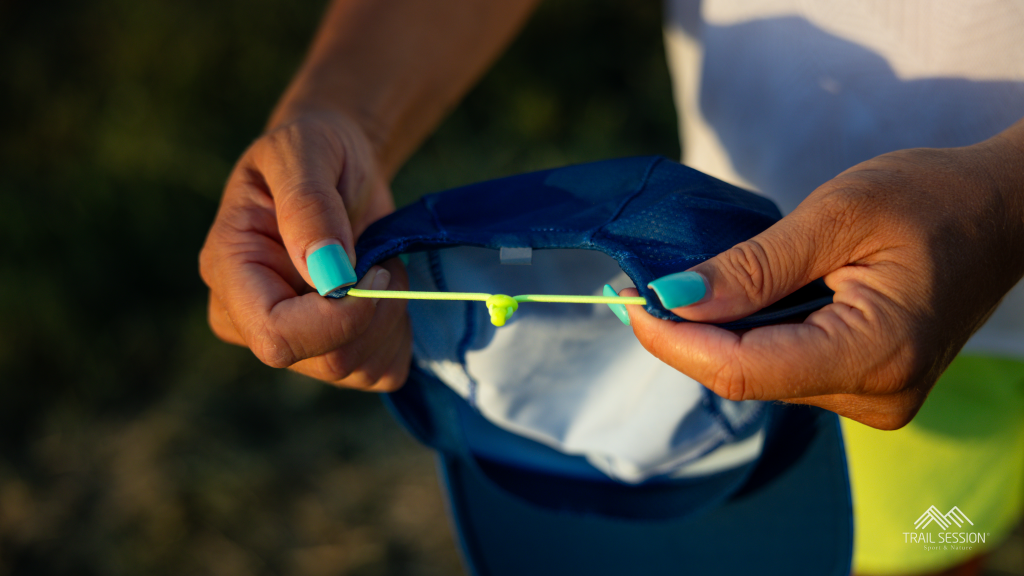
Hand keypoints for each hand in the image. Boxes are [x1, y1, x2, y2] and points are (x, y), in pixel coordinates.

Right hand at [199, 110, 411, 390]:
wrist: (336, 165)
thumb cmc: (313, 150)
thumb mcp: (304, 151)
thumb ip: (308, 205)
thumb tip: (327, 272)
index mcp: (230, 272)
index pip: (277, 336)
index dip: (339, 318)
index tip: (375, 267)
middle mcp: (249, 320)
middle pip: (328, 360)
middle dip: (376, 311)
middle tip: (383, 257)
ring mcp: (290, 343)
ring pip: (358, 370)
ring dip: (390, 317)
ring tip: (379, 264)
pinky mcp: (331, 352)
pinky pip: (380, 371)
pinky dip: (398, 334)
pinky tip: (386, 293)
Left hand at [626, 140, 1023, 428]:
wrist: (1003, 213)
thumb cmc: (932, 198)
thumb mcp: (838, 214)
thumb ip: (755, 266)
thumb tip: (675, 298)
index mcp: (877, 352)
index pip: (744, 370)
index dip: (674, 341)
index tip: (625, 299)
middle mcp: (876, 396)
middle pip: (745, 379)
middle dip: (684, 335)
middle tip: (635, 285)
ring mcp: (872, 400)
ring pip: (759, 378)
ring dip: (713, 335)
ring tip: (678, 284)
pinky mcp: (865, 388)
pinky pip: (784, 370)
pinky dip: (747, 336)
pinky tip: (730, 301)